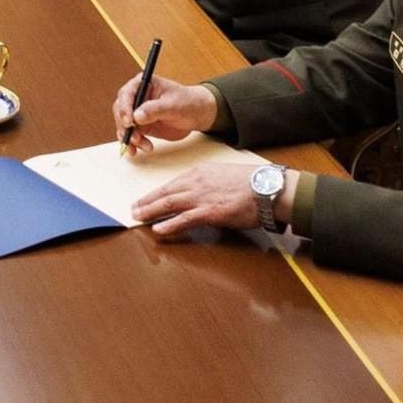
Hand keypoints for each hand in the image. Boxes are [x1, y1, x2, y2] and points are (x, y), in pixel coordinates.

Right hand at [110, 72, 220, 155]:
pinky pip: (131, 135)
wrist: (197, 115)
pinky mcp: (141, 125)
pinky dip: (133, 144)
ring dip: (130, 137)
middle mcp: (137, 97)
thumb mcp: (173, 105)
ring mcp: (138, 112)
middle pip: (121, 110)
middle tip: (135, 137)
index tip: (130, 122)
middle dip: (126, 126)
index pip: (127, 94)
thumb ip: (155, 110)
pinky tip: (137, 151)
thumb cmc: (188, 103)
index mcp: (143, 84)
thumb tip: (136, 116)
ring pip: (124, 125)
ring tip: (144, 145)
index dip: (125, 108)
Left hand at [132, 162, 283, 237]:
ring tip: (138, 217)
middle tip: (134, 208)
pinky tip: (158, 229)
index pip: (172, 183)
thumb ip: (210, 182)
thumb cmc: (252, 183)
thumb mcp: (225, 175)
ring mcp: (201, 197)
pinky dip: (169, 225)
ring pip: (169, 204)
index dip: (157, 192)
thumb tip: (204, 193)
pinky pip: (183, 220)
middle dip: (147, 201)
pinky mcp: (209, 212)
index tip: (146, 198)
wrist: (267, 187)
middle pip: (165, 193)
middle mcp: (196, 182)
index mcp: (200, 172)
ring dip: (151, 211)